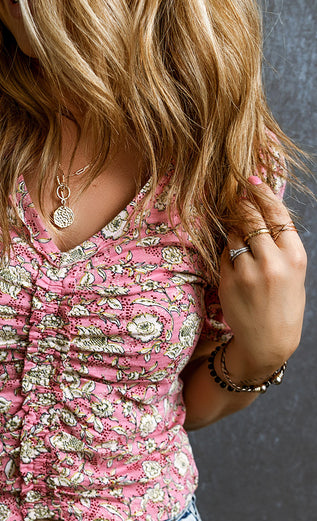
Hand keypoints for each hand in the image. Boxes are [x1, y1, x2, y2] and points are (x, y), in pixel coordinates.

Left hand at [218, 178, 306, 381]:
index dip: (262, 192)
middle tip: (237, 195)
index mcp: (295, 256)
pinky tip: (236, 261)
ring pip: (235, 234)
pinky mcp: (228, 281)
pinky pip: (224, 254)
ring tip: (240, 236)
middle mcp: (272, 262)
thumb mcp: (293, 271)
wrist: (267, 341)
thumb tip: (262, 208)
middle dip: (242, 204)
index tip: (251, 179)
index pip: (276, 213)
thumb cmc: (283, 303)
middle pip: (252, 218)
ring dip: (234, 229)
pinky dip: (228, 252)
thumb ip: (281, 243)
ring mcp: (248, 272)